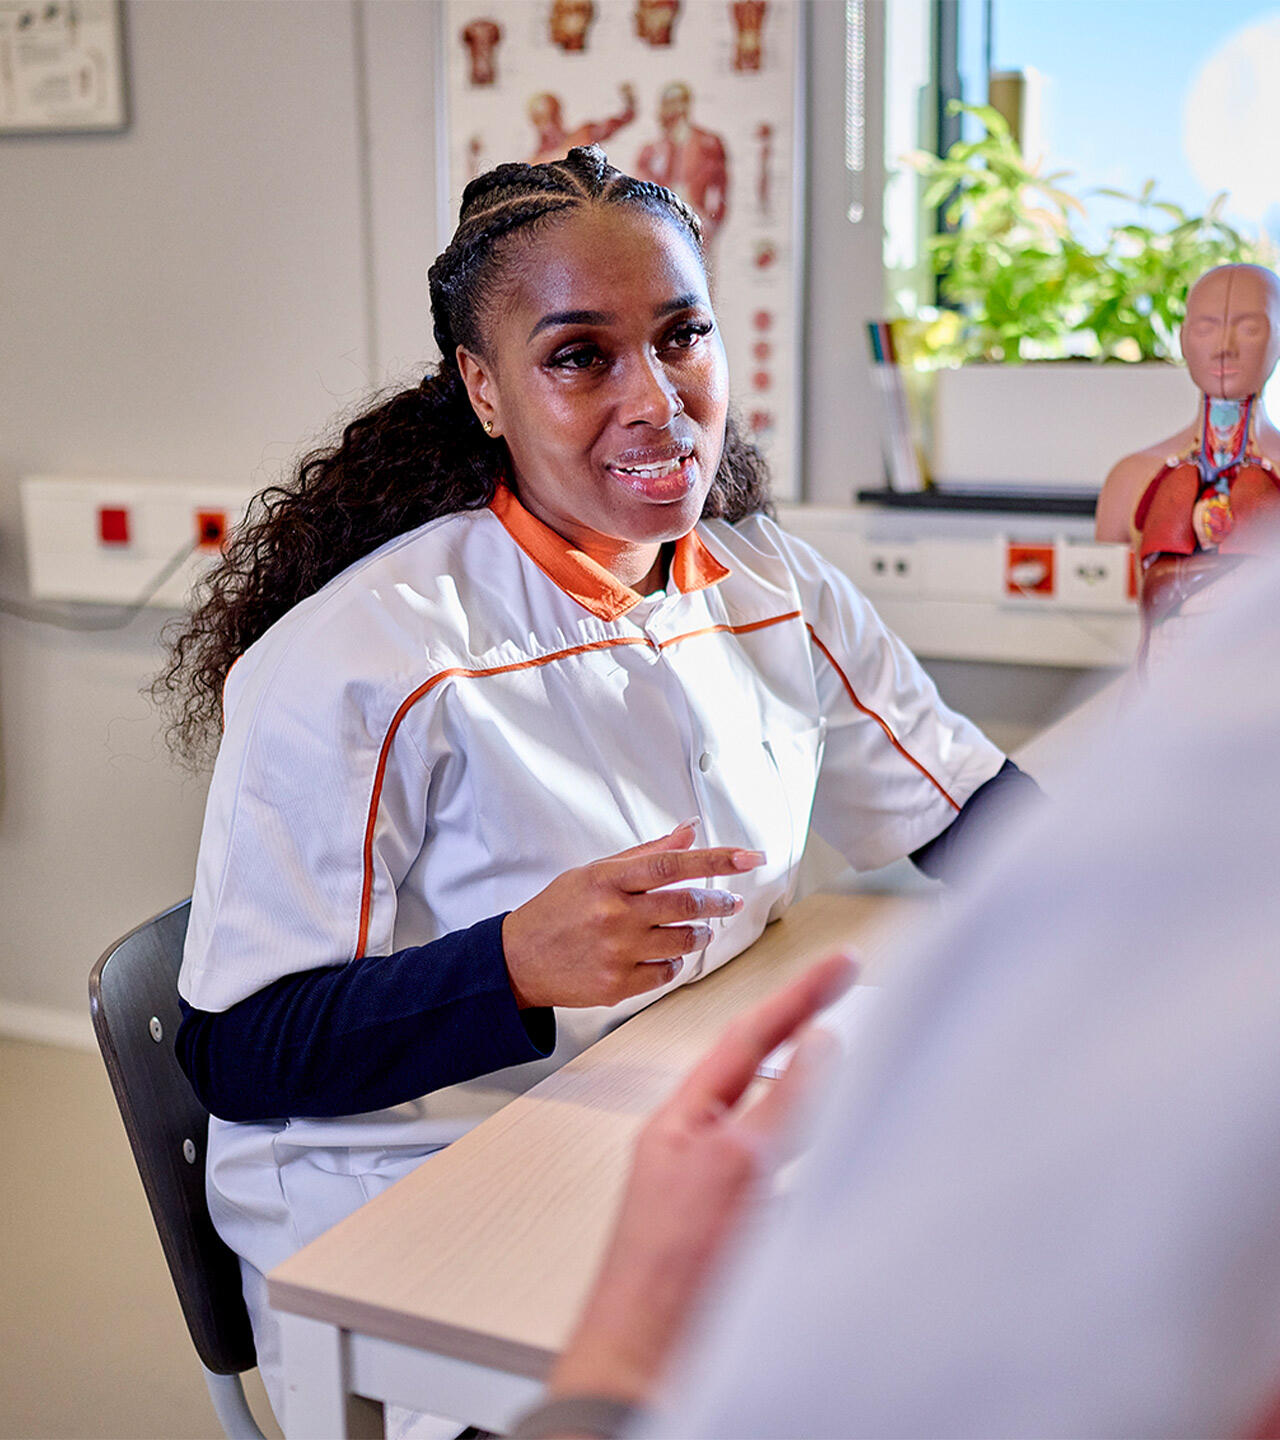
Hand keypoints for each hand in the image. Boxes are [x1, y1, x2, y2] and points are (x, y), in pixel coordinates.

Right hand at [501, 821, 764, 1009]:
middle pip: (687, 903)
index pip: (674, 863)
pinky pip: (667, 973)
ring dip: (700, 933)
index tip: (751, 856)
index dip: (718, 858)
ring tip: (698, 928)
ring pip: (685, 941)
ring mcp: (616, 953)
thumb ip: (646, 853)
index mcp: (608, 879)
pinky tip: (663, 953)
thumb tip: (689, 829)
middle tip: (728, 901)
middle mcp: (614, 915)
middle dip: (718, 901)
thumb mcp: (594, 871)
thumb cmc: (558, 911)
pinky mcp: (617, 986)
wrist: (517, 960)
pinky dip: (673, 962)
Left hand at [547, 952, 856, 1404]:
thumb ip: (779, 1103)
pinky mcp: (744, 1228)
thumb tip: (816, 1044)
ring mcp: (721, 1186)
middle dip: (801, 1021)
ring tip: (844, 1040)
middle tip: (845, 982)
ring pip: (774, 1113)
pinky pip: (785, 1165)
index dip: (799, 994)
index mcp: (685, 1118)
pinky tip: (833, 1142)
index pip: (750, 1038)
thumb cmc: (668, 1273)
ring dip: (809, 1077)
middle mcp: (701, 1144)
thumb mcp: (734, 1168)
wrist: (647, 1364)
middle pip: (758, 1066)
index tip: (841, 961)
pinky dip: (813, 1141)